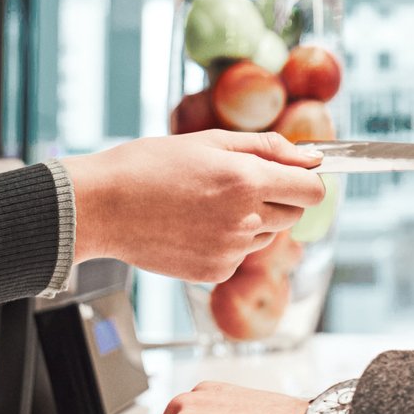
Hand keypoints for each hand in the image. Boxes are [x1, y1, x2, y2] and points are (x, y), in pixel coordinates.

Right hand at [64, 131, 324, 283]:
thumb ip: (270, 148)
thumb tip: (312, 159)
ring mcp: (229, 250)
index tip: (294, 174)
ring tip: (208, 204)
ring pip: (267, 235)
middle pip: (294, 214)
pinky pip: (240, 255)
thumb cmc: (150, 166)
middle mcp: (244, 219)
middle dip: (279, 197)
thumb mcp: (211, 142)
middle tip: (239, 183)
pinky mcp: (213, 272)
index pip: (312, 190)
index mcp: (247, 180)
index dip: (307, 180)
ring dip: (253, 220)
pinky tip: (194, 226)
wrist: (100, 207)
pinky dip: (228, 242)